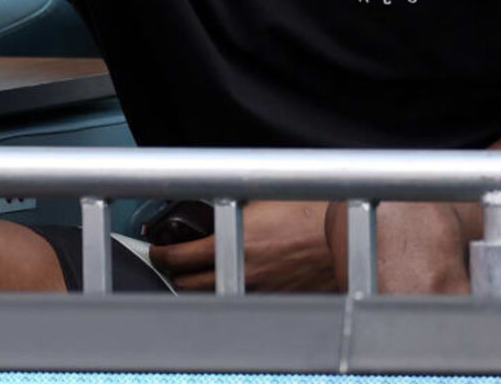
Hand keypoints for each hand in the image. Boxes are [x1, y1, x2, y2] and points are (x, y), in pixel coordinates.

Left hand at [147, 201, 337, 292]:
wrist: (341, 235)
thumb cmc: (308, 212)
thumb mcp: (259, 199)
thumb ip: (232, 204)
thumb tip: (214, 199)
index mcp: (230, 242)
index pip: (177, 258)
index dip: (161, 255)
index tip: (159, 251)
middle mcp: (241, 271)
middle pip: (188, 284)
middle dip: (174, 275)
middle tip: (172, 265)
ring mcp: (258, 290)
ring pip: (214, 297)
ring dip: (200, 288)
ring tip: (197, 276)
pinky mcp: (277, 299)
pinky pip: (245, 302)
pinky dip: (234, 294)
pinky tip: (234, 283)